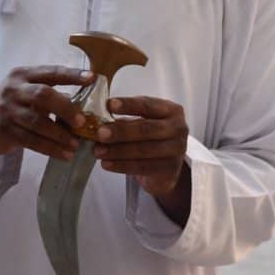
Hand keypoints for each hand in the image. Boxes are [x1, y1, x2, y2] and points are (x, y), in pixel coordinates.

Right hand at [0, 65, 92, 160]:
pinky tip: (65, 154)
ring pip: (38, 122)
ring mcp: (7, 110)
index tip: (91, 78)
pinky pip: (32, 141)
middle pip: (43, 95)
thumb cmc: (14, 105)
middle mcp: (13, 89)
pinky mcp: (5, 130)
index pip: (51, 72)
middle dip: (66, 108)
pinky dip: (51, 148)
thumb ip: (51, 94)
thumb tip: (86, 102)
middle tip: (82, 121)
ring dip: (60, 134)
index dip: (72, 75)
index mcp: (23, 75)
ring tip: (76, 144)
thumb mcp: (27, 91)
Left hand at [94, 96, 190, 223]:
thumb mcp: (143, 122)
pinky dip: (122, 166)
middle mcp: (178, 128)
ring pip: (143, 150)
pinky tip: (107, 164)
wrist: (166, 167)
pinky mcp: (170, 168)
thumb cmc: (151, 138)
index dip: (128, 105)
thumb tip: (96, 118)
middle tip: (100, 133)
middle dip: (121, 131)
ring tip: (98, 151)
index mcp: (170, 110)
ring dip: (117, 151)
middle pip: (146, 129)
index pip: (148, 105)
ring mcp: (176, 149)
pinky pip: (143, 167)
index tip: (109, 105)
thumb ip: (126, 118)